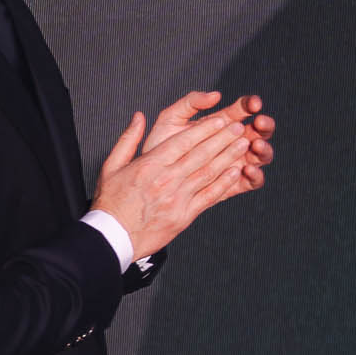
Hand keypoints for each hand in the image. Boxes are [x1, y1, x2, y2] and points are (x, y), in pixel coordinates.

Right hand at [90, 105, 256, 258]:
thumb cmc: (111, 202)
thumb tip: (139, 117)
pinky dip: (224, 183)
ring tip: (243, 145)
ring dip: (229, 157)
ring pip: (208, 172)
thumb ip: (127, 139)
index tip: (220, 120)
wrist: (112, 237)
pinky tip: (237, 172)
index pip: (183, 142)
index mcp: (149, 165)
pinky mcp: (184, 215)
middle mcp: (166, 180)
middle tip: (239, 128)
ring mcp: (177, 198)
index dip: (205, 129)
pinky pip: (209, 196)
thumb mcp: (111, 166)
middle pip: (200, 154)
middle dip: (223, 139)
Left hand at [144, 91, 275, 193]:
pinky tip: (247, 169)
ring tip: (255, 145)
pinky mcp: (237, 184)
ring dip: (264, 149)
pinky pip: (254, 181)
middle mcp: (235, 141)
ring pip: (262, 155)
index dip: (251, 105)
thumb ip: (191, 102)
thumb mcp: (171, 119)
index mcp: (223, 122)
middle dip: (265, 125)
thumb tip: (216, 95)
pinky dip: (256, 175)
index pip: (244, 110)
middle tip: (259, 122)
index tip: (253, 104)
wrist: (153, 179)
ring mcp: (238, 162)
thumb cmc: (161, 146)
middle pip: (260, 131)